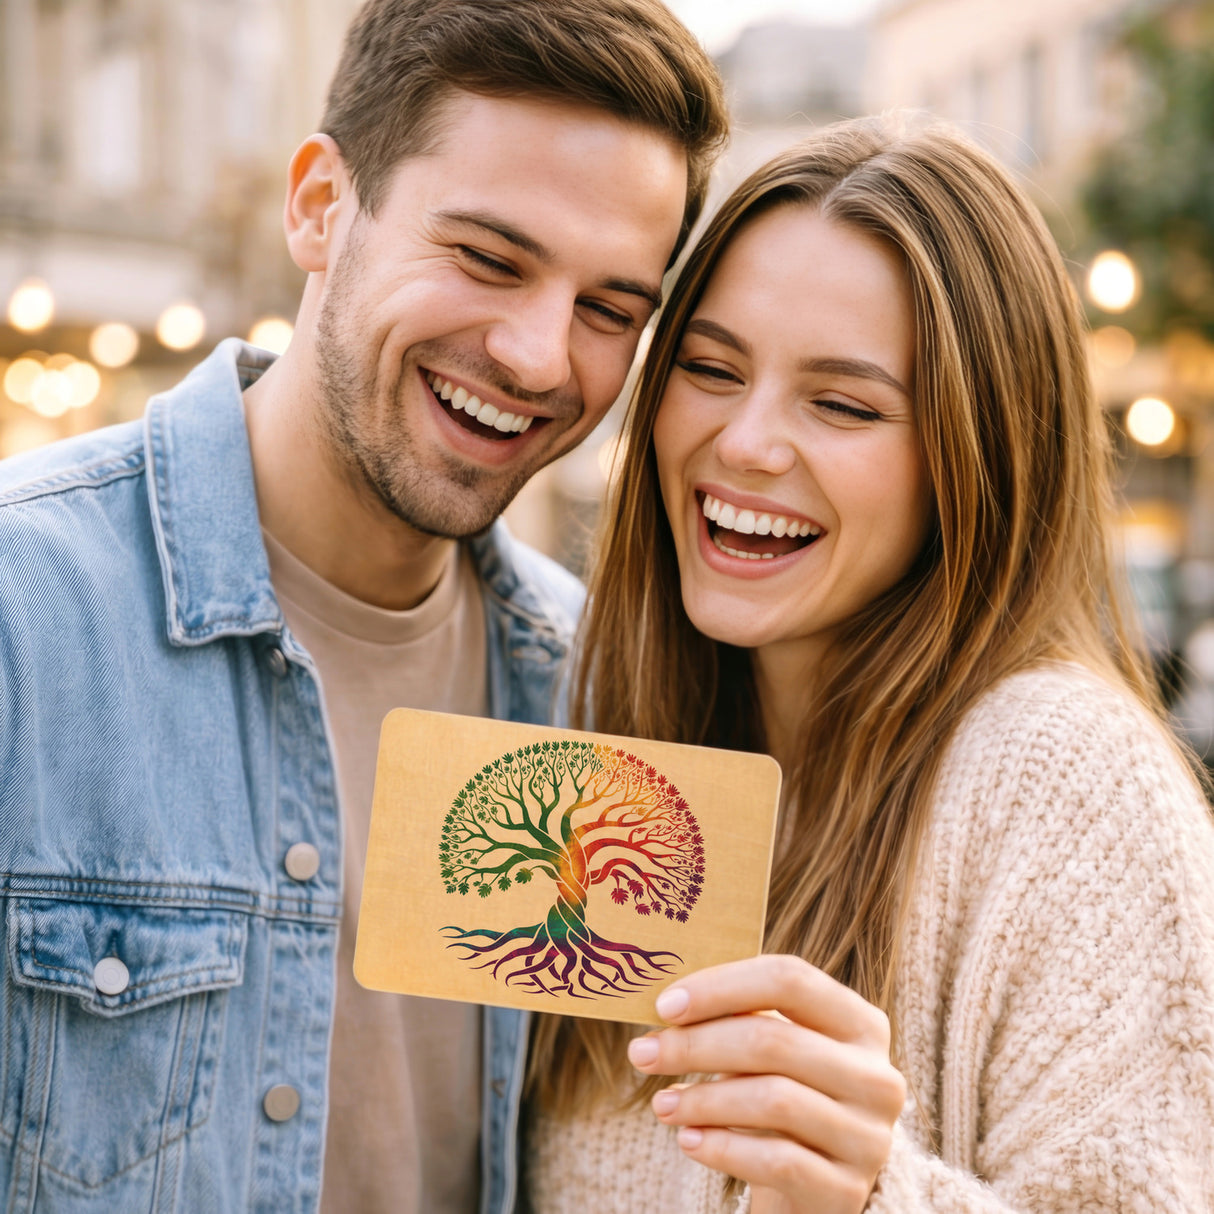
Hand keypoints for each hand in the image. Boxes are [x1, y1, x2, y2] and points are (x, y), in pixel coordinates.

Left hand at [627, 954, 904, 1213]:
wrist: (815, 1184)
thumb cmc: (782, 1096)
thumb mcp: (774, 1050)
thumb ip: (739, 1018)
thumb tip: (668, 1002)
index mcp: (860, 1022)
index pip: (789, 979)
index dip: (721, 986)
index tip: (665, 1004)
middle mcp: (876, 1075)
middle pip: (774, 1040)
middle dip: (696, 1045)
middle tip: (643, 1053)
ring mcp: (868, 1136)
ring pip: (774, 1100)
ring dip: (703, 1099)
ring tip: (661, 1103)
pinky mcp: (847, 1188)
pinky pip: (777, 1161)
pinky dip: (723, 1148)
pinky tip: (688, 1141)